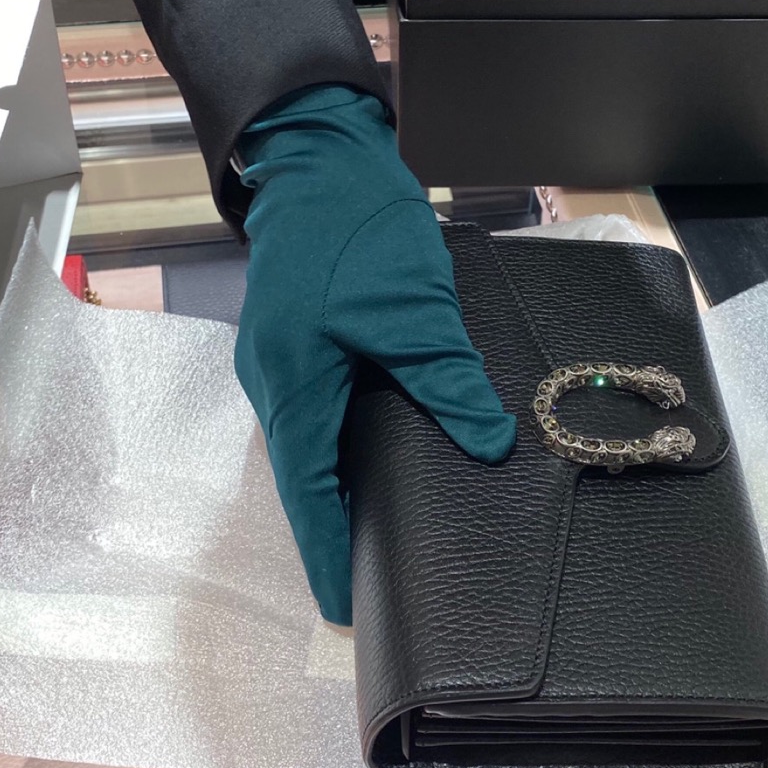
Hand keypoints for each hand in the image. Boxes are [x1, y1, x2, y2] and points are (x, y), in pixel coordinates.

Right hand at [234, 85, 515, 625]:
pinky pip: (318, 412)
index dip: (326, 549)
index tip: (343, 605)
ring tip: (374, 533)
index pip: (307, 488)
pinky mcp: (301, 343)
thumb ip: (448, 379)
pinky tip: (374, 458)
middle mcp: (277, 381)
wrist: (324, 162)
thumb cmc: (358, 232)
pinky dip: (342, 448)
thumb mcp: (412, 310)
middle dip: (331, 529)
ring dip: (337, 489)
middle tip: (368, 579)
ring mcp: (284, 361)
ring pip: (310, 444)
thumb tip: (490, 441)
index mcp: (292, 381)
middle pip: (303, 474)